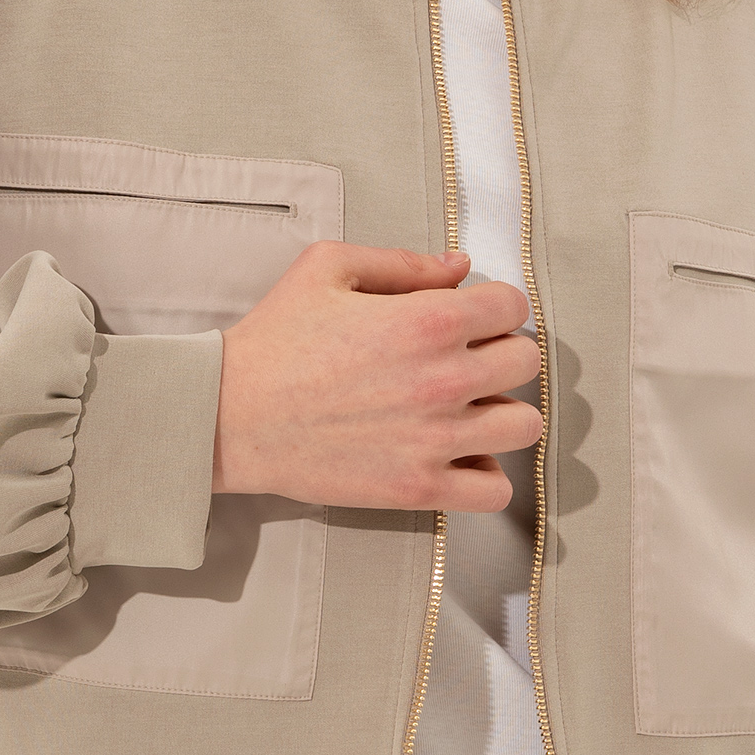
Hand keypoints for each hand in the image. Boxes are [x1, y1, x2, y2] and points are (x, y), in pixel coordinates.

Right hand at [211, 241, 542, 511]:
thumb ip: (403, 262)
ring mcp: (435, 439)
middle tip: (466, 362)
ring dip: (503, 414)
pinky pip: (494, 492)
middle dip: (501, 354)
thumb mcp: (329, 269)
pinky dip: (485, 476)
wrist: (229, 417)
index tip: (470, 319)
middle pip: (525, 363)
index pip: (513, 306)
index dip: (494, 307)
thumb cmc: (274, 340)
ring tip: (468, 411)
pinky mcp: (418, 488)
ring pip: (524, 427)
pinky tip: (457, 458)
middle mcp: (443, 379)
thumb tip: (461, 266)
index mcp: (428, 319)